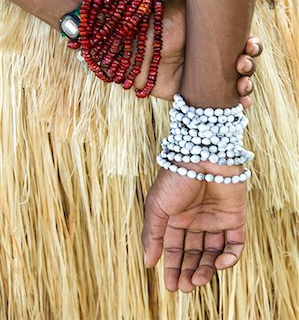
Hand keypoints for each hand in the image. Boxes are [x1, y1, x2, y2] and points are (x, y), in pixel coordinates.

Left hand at [134, 0, 262, 103]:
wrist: (137, 46)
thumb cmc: (161, 24)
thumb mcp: (188, 8)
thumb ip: (208, 6)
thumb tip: (231, 3)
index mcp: (213, 39)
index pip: (241, 44)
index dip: (252, 47)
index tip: (250, 46)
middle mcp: (210, 58)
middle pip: (242, 65)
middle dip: (248, 66)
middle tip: (242, 64)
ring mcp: (202, 78)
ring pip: (234, 85)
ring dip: (246, 86)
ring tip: (242, 84)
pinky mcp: (192, 95)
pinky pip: (216, 104)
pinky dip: (232, 106)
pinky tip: (242, 105)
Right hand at [142, 162, 246, 291]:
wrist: (202, 154)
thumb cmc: (176, 177)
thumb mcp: (156, 206)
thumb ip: (153, 234)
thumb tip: (148, 262)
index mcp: (176, 218)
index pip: (174, 248)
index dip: (172, 267)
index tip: (170, 286)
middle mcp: (196, 220)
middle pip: (194, 253)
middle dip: (188, 271)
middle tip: (184, 287)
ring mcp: (216, 219)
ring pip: (213, 252)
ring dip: (206, 268)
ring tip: (197, 280)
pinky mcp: (235, 217)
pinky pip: (235, 243)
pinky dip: (230, 257)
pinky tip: (219, 264)